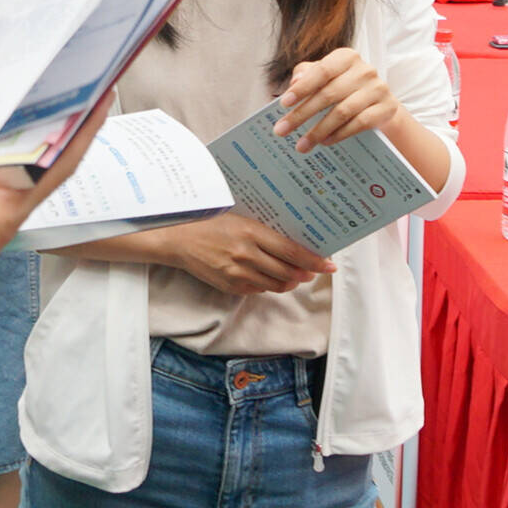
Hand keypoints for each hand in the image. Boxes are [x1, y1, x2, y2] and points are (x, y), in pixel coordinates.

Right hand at [0, 65, 97, 305]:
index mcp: (12, 206)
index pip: (63, 160)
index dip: (87, 127)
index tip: (104, 95)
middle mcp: (1, 212)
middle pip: (36, 162)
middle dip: (50, 126)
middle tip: (60, 87)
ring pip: (2, 169)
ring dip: (8, 137)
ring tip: (15, 98)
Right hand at [158, 211, 332, 295]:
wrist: (179, 239)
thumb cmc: (210, 221)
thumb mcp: (240, 218)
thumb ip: (264, 230)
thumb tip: (291, 240)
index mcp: (250, 233)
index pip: (291, 251)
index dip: (313, 260)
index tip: (328, 265)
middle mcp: (246, 255)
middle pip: (287, 270)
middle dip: (305, 273)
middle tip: (315, 271)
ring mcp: (237, 273)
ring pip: (275, 283)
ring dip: (289, 281)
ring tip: (296, 275)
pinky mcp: (230, 286)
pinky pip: (258, 289)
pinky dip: (269, 284)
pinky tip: (271, 277)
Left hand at [274, 47, 404, 151]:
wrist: (379, 103)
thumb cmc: (344, 87)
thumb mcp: (325, 76)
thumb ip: (307, 74)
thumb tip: (294, 83)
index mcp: (347, 57)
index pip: (322, 71)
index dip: (303, 87)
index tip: (284, 103)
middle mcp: (365, 70)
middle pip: (329, 94)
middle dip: (302, 114)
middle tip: (283, 130)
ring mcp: (378, 89)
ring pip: (343, 111)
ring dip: (318, 130)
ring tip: (302, 144)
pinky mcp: (386, 108)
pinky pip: (359, 123)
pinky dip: (339, 134)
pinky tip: (325, 141)